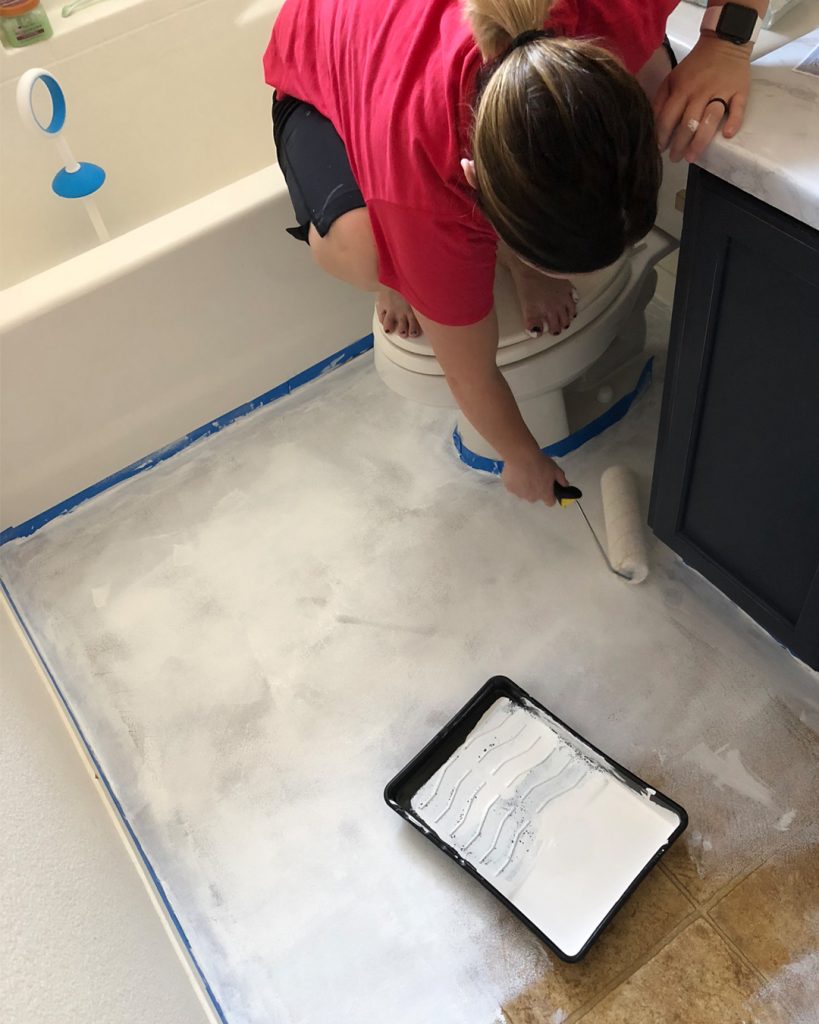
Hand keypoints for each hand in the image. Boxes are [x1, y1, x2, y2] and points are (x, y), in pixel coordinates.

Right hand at [501, 451, 568, 505]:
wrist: (522, 456)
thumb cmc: (541, 463)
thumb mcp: (556, 469)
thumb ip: (562, 480)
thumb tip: (566, 486)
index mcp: (545, 494)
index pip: (550, 502)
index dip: (550, 496)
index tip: (549, 488)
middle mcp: (532, 498)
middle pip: (536, 496)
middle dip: (536, 489)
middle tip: (535, 475)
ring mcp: (520, 494)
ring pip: (524, 492)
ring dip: (525, 485)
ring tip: (524, 472)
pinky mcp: (509, 488)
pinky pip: (514, 487)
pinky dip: (515, 482)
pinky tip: (516, 472)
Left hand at [654, 34, 750, 162]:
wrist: (724, 41)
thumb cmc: (695, 66)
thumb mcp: (672, 79)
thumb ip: (661, 100)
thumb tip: (652, 124)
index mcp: (682, 89)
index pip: (668, 118)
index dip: (662, 137)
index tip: (658, 150)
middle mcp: (700, 91)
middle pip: (688, 122)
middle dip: (679, 145)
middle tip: (675, 159)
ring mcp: (721, 91)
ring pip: (710, 118)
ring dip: (701, 140)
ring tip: (692, 156)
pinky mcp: (740, 91)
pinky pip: (738, 108)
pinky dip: (734, 121)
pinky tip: (727, 135)